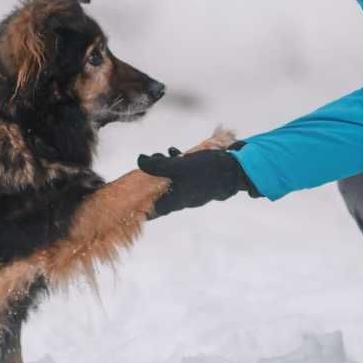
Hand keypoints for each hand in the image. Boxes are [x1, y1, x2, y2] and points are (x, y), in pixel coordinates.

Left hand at [136, 146, 254, 216]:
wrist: (233, 171)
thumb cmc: (205, 172)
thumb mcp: (178, 166)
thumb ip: (157, 165)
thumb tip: (140, 161)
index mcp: (175, 200)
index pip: (152, 209)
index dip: (140, 208)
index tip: (129, 205)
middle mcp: (182, 199)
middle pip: (160, 194)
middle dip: (151, 179)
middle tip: (147, 164)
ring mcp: (192, 192)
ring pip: (171, 183)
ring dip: (164, 170)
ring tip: (161, 155)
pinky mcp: (199, 183)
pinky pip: (183, 176)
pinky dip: (177, 166)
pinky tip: (175, 152)